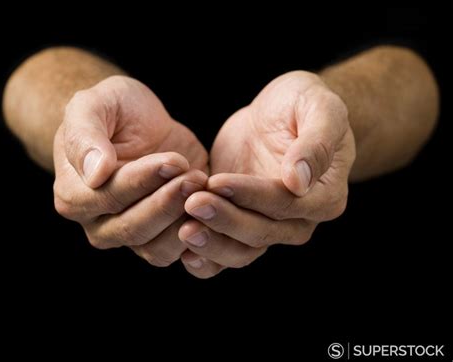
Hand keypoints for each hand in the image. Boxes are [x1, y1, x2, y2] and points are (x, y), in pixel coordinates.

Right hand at [53, 75, 207, 266]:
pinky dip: (199, 235)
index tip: (173, 160)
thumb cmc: (114, 111)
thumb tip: (95, 174)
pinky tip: (213, 206)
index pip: (107, 197)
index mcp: (74, 194)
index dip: (142, 181)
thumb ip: (85, 135)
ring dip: (183, 221)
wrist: (141, 123)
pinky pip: (179, 251)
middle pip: (132, 229)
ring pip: (156, 249)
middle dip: (167, 203)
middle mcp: (98, 224)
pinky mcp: (162, 236)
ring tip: (202, 185)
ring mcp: (131, 235)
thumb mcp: (95, 104)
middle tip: (194, 176)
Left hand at [178, 71, 355, 277]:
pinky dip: (207, 257)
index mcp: (324, 196)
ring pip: (243, 251)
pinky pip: (227, 251)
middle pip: (262, 233)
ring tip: (184, 229)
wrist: (277, 116)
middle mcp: (299, 220)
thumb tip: (299, 181)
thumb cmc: (303, 105)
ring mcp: (270, 226)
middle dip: (226, 220)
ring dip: (213, 244)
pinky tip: (183, 252)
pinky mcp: (243, 222)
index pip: (286, 204)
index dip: (251, 196)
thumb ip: (316, 143)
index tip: (217, 181)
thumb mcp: (320, 109)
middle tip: (193, 203)